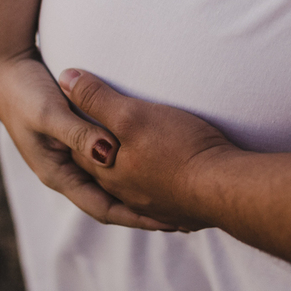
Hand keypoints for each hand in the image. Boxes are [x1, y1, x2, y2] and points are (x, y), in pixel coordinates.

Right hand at [0, 51, 173, 229]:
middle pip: (112, 201)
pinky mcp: (79, 140)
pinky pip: (111, 161)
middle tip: (182, 218)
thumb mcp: (51, 114)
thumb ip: (78, 133)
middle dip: (144, 212)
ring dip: (141, 193)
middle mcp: (68, 172)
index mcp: (59, 174)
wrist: (4, 71)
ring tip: (176, 200)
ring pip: (112, 183)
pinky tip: (155, 163)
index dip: (136, 217)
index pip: (104, 208)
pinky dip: (132, 167)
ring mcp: (73, 157)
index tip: (168, 222)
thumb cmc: (25, 93)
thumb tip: (109, 154)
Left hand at [57, 68, 240, 229]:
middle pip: (102, 174)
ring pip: (131, 190)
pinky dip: (155, 192)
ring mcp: (154, 205)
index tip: (66, 121)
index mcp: (109, 172)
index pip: (79, 153)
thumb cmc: (179, 149)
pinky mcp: (180, 211)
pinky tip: (162, 188)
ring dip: (125, 178)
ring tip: (124, 165)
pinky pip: (160, 202)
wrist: (225, 188)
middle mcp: (127, 194)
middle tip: (89, 141)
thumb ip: (97, 99)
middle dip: (95, 159)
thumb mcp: (132, 115)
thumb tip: (65, 78)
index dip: (71, 136)